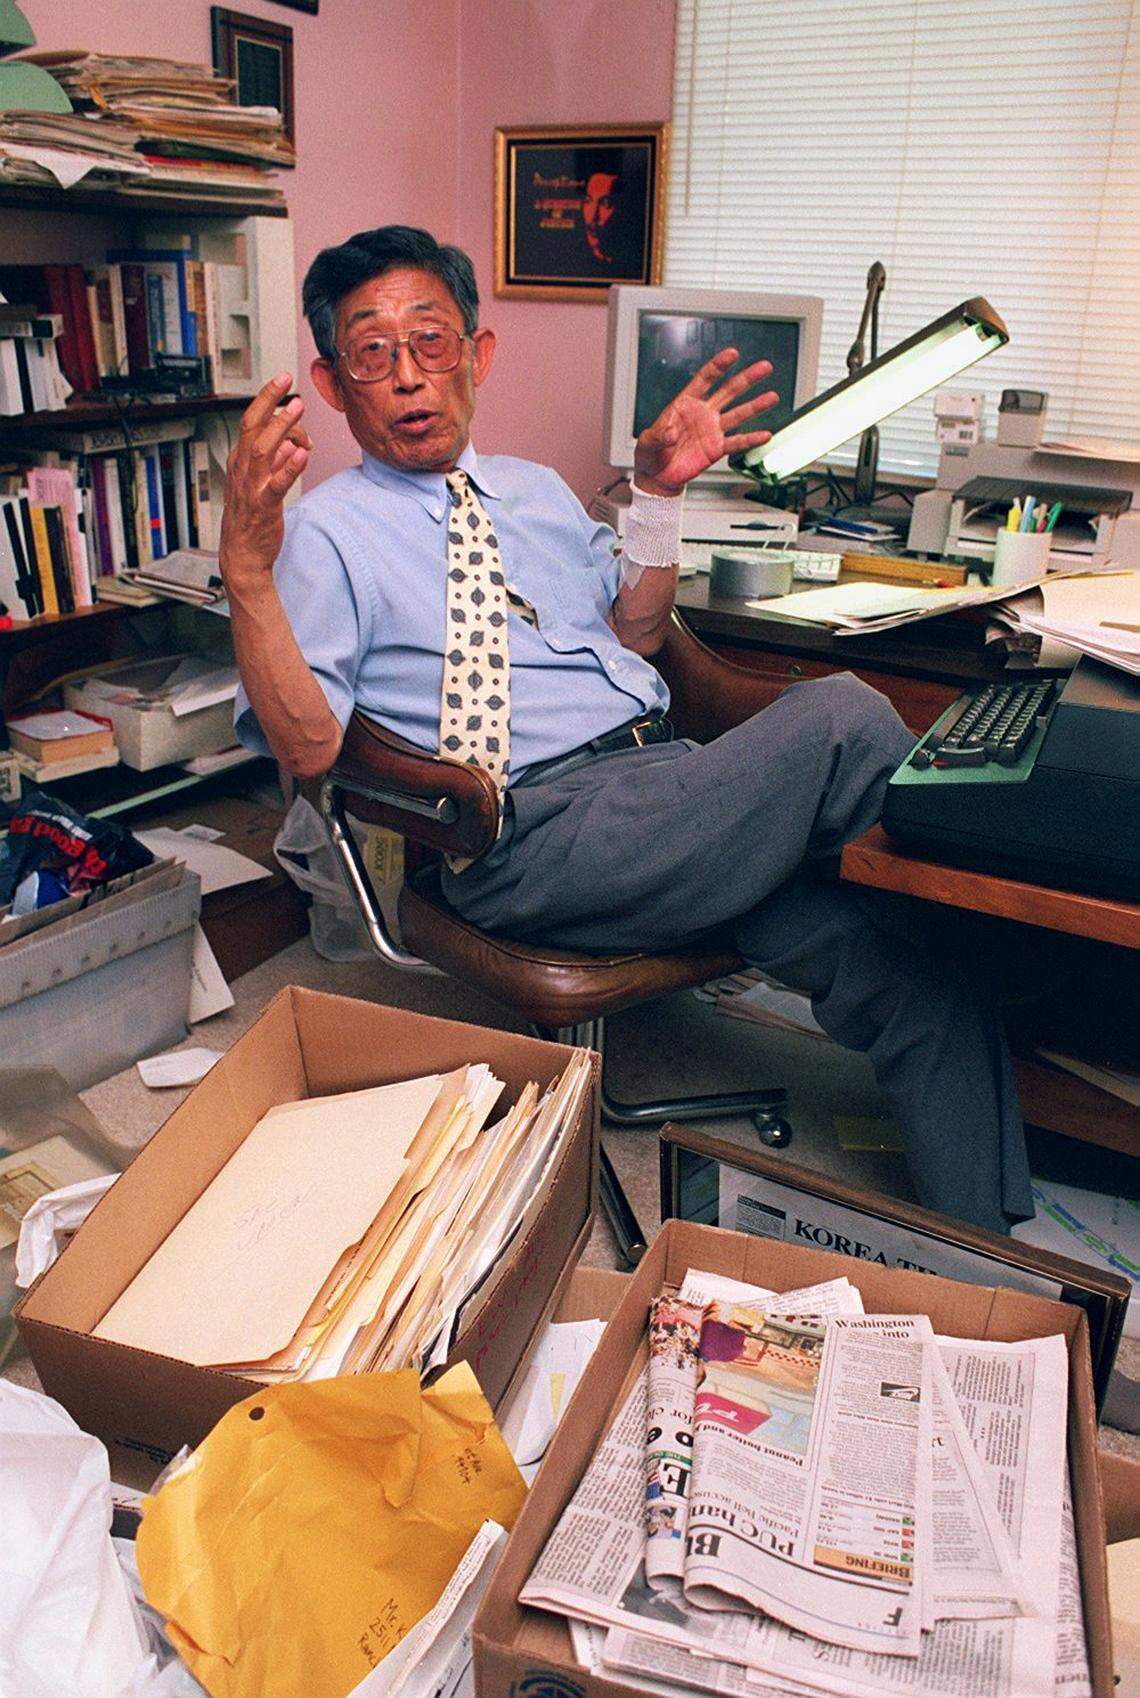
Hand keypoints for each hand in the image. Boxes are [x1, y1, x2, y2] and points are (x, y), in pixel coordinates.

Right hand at [219, 372, 311, 589]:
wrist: (243, 555)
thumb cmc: (252, 517)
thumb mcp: (262, 481)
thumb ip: (277, 459)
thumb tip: (295, 441)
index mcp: (240, 460)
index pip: (251, 421)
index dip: (267, 399)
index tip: (283, 380)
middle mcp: (242, 469)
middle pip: (251, 426)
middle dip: (268, 400)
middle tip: (286, 379)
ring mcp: (251, 487)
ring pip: (262, 449)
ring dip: (280, 426)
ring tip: (297, 407)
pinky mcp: (263, 507)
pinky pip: (276, 483)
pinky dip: (288, 467)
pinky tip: (302, 452)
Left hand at [633, 349, 778, 496]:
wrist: (658, 476)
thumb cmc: (650, 454)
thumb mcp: (646, 442)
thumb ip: (657, 435)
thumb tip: (669, 433)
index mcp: (685, 404)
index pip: (704, 380)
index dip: (718, 366)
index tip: (732, 354)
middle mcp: (703, 413)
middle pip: (728, 391)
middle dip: (746, 379)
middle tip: (764, 367)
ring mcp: (712, 430)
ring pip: (737, 414)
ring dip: (755, 406)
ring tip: (772, 397)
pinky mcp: (716, 448)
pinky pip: (736, 442)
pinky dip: (750, 439)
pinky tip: (765, 435)